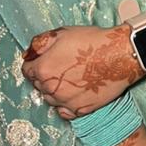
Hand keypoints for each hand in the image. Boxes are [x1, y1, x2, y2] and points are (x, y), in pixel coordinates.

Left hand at [20, 24, 144, 118]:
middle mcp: (51, 89)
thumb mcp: (61, 33)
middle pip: (38, 85)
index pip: (27, 70)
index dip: (34, 63)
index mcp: (43, 69)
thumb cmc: (91, 42)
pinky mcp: (80, 110)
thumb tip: (28, 54)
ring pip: (50, 98)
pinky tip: (73, 93)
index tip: (43, 60)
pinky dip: (65, 104)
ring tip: (69, 78)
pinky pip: (64, 112)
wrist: (119, 55)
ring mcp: (65, 102)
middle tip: (60, 66)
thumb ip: (38, 44)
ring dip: (55, 90)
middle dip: (44, 76)